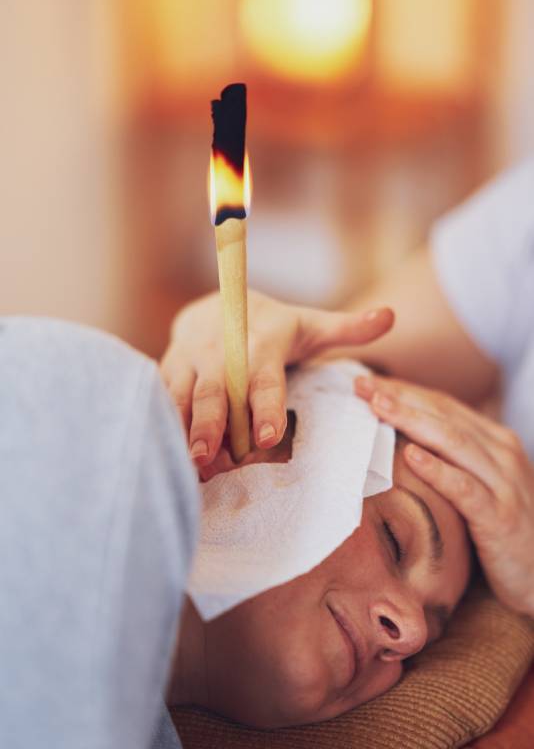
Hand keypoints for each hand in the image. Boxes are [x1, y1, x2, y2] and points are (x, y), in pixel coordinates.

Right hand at [160, 289, 392, 464]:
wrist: (213, 308)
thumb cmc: (270, 328)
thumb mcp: (309, 325)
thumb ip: (347, 328)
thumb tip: (390, 316)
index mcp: (258, 343)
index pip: (262, 378)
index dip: (265, 406)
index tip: (268, 437)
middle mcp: (219, 352)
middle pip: (214, 392)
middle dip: (211, 425)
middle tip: (209, 458)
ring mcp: (188, 361)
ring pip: (181, 399)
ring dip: (183, 432)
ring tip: (188, 465)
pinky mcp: (167, 372)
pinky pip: (160, 401)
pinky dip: (163, 428)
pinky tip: (167, 460)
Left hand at [355, 375, 533, 616]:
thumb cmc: (500, 529)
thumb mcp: (476, 485)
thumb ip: (447, 460)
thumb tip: (394, 442)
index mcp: (493, 441)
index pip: (442, 405)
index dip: (403, 390)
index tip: (365, 381)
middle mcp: (501, 453)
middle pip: (443, 415)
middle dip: (400, 397)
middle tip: (360, 384)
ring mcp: (503, 484)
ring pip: (453, 441)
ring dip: (412, 420)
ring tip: (377, 406)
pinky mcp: (501, 518)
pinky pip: (466, 489)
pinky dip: (438, 470)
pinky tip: (411, 456)